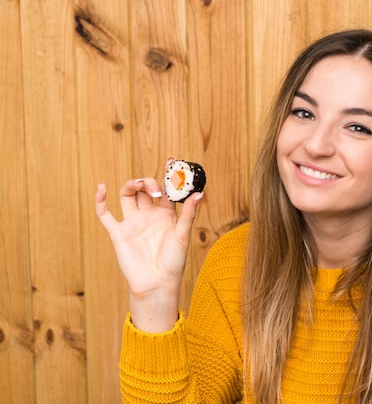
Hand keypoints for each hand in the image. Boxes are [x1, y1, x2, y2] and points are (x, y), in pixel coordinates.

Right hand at [95, 159, 203, 331]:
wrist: (157, 284)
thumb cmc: (173, 263)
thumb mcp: (183, 235)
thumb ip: (188, 213)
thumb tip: (199, 193)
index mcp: (167, 215)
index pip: (167, 190)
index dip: (168, 174)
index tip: (172, 159)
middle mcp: (149, 216)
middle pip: (146, 189)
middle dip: (150, 181)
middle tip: (157, 186)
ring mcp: (132, 223)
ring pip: (128, 196)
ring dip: (132, 185)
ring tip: (142, 185)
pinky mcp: (118, 233)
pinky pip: (105, 214)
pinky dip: (101, 200)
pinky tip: (102, 187)